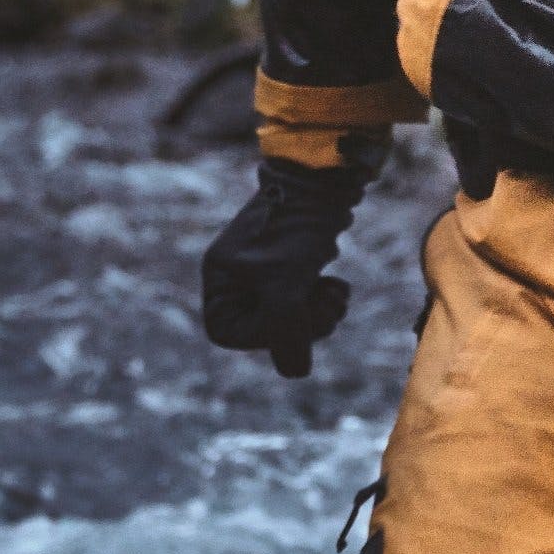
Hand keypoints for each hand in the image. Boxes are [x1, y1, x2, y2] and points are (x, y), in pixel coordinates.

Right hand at [201, 152, 377, 376]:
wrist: (325, 181)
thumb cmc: (296, 228)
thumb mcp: (287, 285)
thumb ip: (286, 332)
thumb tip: (296, 373)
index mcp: (220, 276)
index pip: (228, 333)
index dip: (262, 337)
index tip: (290, 318)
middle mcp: (237, 274)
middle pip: (263, 328)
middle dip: (300, 324)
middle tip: (323, 306)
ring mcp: (264, 270)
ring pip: (289, 316)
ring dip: (317, 313)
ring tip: (334, 290)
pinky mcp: (291, 265)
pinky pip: (303, 300)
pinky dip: (321, 298)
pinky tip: (334, 281)